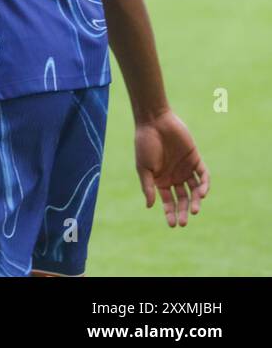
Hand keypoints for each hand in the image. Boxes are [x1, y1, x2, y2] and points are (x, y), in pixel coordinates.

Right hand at [135, 109, 208, 226]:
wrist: (154, 122)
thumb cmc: (145, 144)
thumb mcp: (143, 168)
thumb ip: (148, 186)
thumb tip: (149, 206)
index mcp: (160, 180)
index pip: (168, 201)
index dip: (170, 213)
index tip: (172, 225)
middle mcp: (174, 177)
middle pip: (182, 198)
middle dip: (183, 211)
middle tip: (184, 222)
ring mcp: (185, 169)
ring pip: (194, 190)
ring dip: (195, 200)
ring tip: (194, 210)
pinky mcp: (195, 159)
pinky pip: (203, 175)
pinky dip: (204, 185)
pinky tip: (202, 193)